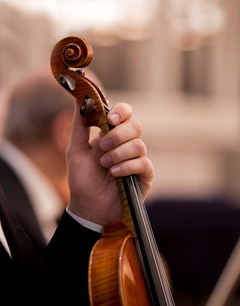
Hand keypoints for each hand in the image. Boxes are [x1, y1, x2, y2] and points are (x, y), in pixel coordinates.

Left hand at [67, 101, 153, 224]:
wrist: (88, 207)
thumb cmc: (82, 179)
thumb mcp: (75, 150)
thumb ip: (80, 125)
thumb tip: (80, 99)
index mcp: (112, 135)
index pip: (125, 114)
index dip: (121, 112)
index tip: (110, 120)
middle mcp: (126, 145)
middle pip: (135, 126)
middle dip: (118, 135)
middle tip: (102, 147)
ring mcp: (137, 160)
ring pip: (139, 145)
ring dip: (119, 153)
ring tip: (105, 165)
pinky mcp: (144, 175)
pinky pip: (143, 164)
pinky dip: (127, 167)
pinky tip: (114, 174)